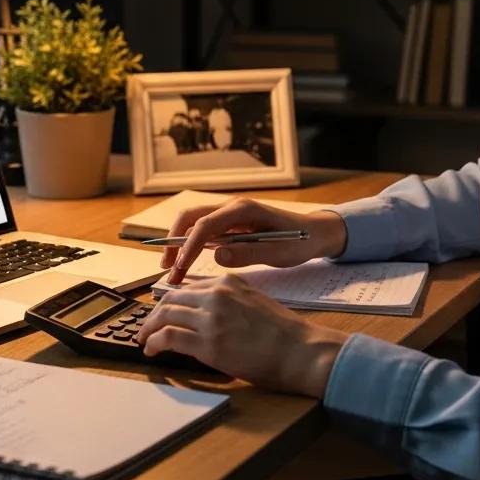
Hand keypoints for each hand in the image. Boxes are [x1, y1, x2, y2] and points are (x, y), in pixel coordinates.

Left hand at [134, 274, 346, 395]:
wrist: (299, 350)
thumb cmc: (283, 332)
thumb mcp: (253, 300)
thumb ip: (228, 300)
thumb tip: (205, 313)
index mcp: (227, 282)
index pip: (188, 287)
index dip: (170, 301)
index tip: (162, 312)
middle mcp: (215, 294)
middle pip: (171, 298)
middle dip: (154, 313)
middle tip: (147, 326)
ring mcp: (211, 318)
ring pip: (165, 315)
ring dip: (149, 327)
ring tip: (144, 339)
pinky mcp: (208, 343)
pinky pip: (169, 337)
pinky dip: (154, 342)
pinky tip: (151, 350)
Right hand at [160, 197, 347, 283]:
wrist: (314, 233)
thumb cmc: (299, 241)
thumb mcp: (278, 251)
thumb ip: (247, 253)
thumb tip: (216, 256)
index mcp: (242, 210)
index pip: (205, 225)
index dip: (189, 247)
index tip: (180, 269)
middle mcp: (231, 207)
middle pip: (190, 218)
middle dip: (174, 241)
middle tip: (166, 268)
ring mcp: (229, 215)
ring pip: (193, 224)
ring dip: (178, 244)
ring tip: (171, 271)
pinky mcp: (229, 226)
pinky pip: (203, 232)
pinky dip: (189, 246)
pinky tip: (186, 265)